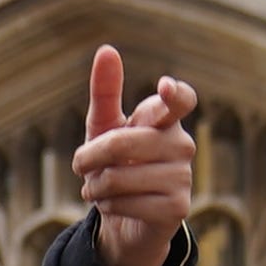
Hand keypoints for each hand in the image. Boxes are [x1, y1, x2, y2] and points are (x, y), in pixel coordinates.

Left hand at [67, 47, 196, 265]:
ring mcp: (183, 176)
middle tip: (82, 165)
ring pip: (119, 177)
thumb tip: (107, 50)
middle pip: (122, 142)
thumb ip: (106, 91)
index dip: (175, 94)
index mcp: (165, 119)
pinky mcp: (178, 208)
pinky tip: (115, 206)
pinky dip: (108, 206)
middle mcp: (181, 144)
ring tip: (100, 188)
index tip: (165, 87)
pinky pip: (126, 203)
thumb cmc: (115, 163)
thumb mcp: (103, 126)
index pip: (181, 100)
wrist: (125, 216)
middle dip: (90, 156)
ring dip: (96, 186)